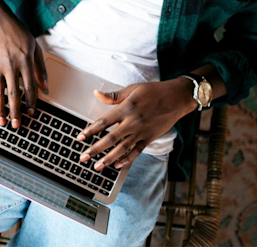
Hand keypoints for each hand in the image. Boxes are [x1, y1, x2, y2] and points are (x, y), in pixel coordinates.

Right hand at [0, 15, 47, 128]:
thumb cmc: (18, 32)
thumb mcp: (34, 47)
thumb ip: (40, 68)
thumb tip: (46, 87)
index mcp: (25, 61)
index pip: (30, 87)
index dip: (31, 102)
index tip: (32, 113)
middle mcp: (11, 66)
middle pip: (14, 94)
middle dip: (15, 112)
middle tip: (17, 125)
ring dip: (0, 109)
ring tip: (2, 122)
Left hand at [78, 78, 195, 169]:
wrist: (176, 98)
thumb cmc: (153, 91)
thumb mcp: (132, 89)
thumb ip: (113, 96)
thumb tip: (96, 93)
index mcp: (126, 109)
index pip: (103, 122)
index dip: (90, 131)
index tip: (80, 138)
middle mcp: (132, 123)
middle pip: (110, 139)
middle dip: (95, 150)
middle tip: (83, 157)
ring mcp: (141, 132)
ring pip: (122, 149)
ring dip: (109, 159)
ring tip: (97, 167)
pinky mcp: (149, 138)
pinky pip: (136, 151)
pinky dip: (127, 159)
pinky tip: (118, 166)